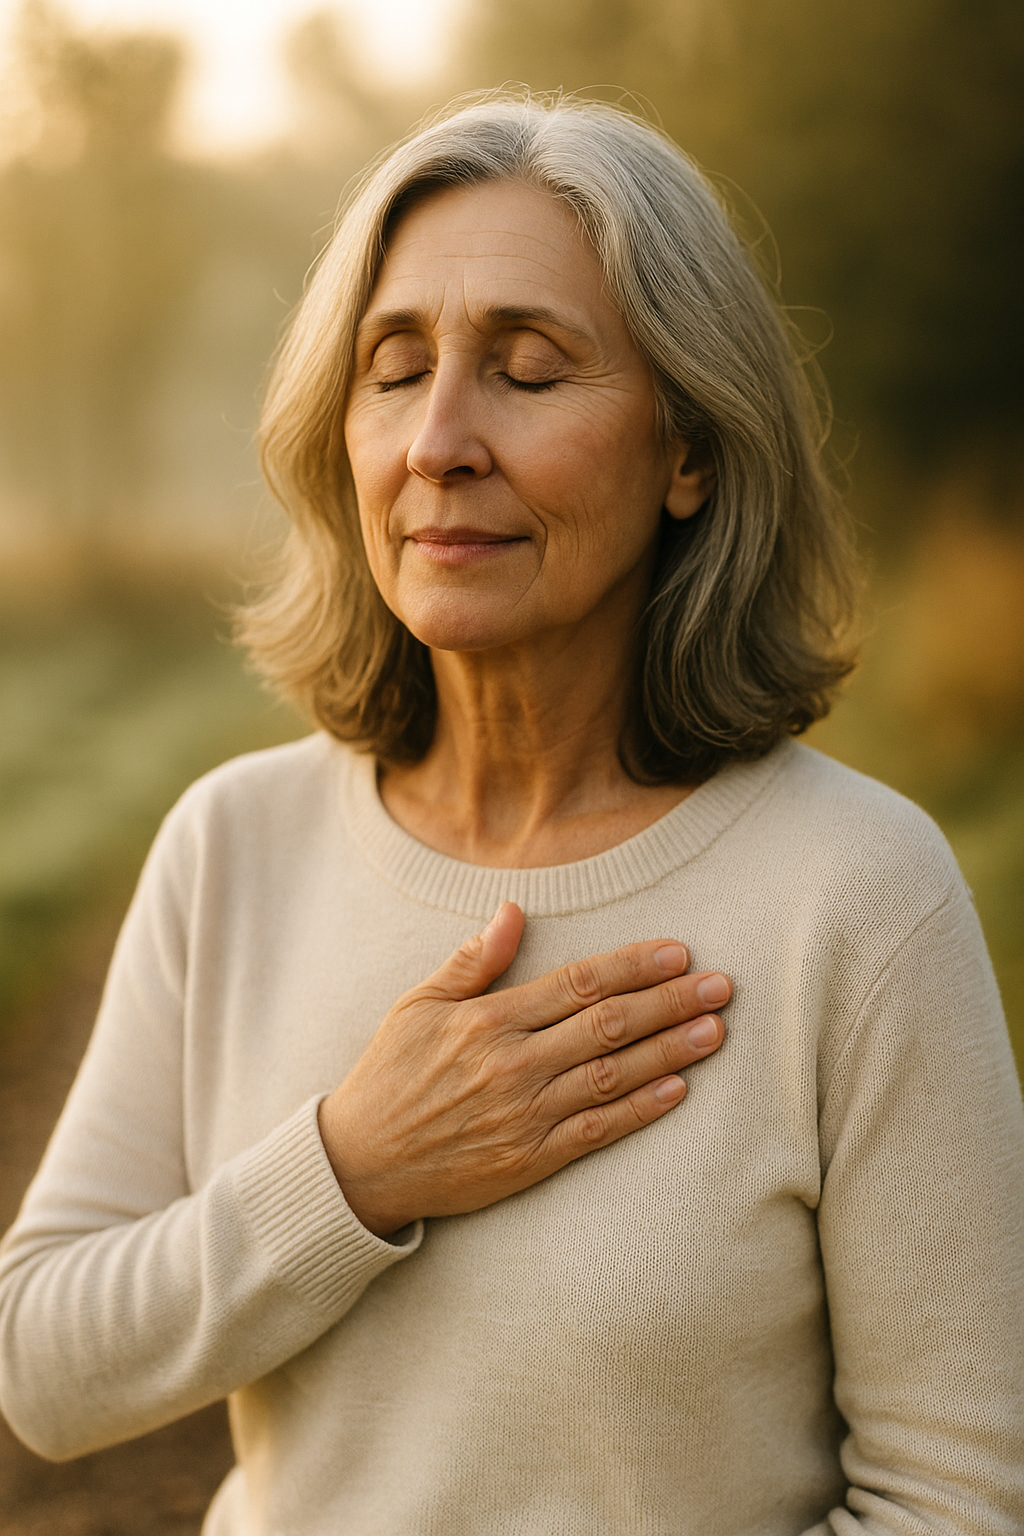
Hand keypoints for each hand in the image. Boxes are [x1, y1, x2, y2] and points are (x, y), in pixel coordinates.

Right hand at [317, 902, 729, 1235]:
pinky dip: (641, 1111)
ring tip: (715, 1030)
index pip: (578, 983)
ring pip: (613, 1076)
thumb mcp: (417, 1006)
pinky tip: (678, 1091)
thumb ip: (471, 961)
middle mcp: (513, 1064)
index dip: (633, 966)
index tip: (677, 951)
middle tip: (721, 986)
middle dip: (670, 1002)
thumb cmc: (390, 1076)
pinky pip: (597, 1132)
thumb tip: (512, 911)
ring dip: (670, 1051)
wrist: (361, 1164)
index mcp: (488, 1020)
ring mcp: (525, 1114)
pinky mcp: (530, 1159)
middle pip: (608, 1025)